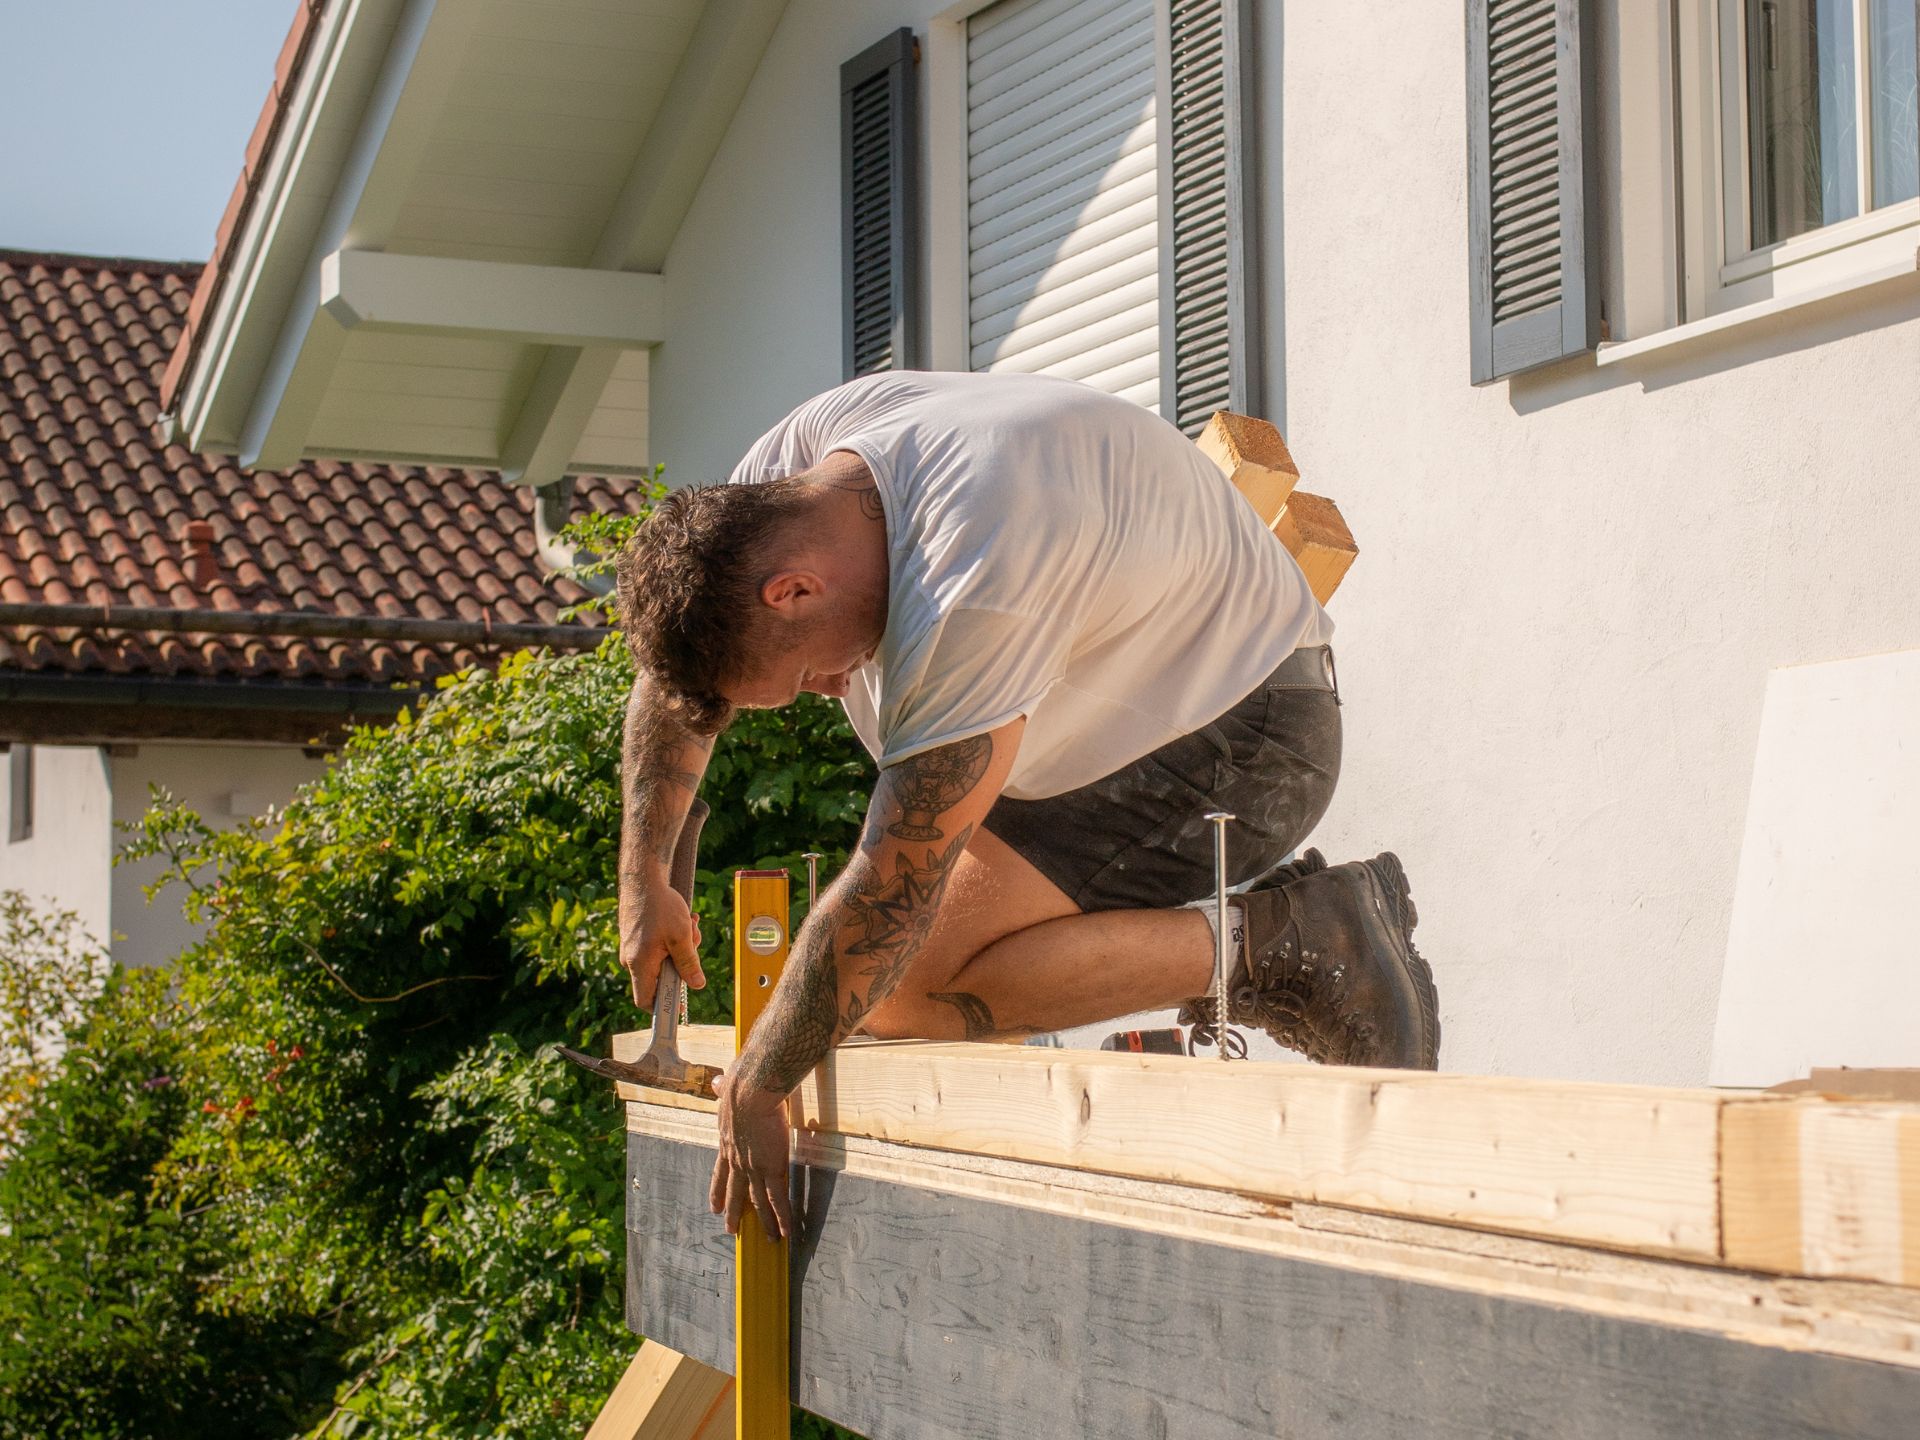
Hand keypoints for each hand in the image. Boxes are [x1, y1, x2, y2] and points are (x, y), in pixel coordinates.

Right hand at [618, 869, 703, 1008]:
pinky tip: (685, 920)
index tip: (681, 1006)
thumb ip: (689, 964)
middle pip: (661, 977)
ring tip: (690, 924)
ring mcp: (634, 948)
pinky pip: (659, 947)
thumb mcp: (681, 936)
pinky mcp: (638, 938)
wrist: (642, 878)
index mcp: (639, 964)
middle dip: (683, 964)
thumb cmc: (660, 906)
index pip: (645, 1000)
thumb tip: (697, 985)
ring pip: (664, 959)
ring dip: (682, 946)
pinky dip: (675, 937)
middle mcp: (632, 960)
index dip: (663, 1007)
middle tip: (694, 943)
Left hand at [709, 1072, 792, 1238]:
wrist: (750, 1092)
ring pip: (758, 1202)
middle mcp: (737, 1160)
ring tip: (768, 1238)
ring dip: (764, 1222)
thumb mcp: (727, 1090)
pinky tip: (787, 1232)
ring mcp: (752, 1167)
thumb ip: (722, 1090)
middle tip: (730, 1229)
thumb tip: (718, 1082)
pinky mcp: (771, 1168)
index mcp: (726, 1143)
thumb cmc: (741, 1085)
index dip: (717, 1191)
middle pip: (735, 1192)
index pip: (720, 1172)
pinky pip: (778, 1199)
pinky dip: (782, 1217)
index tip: (713, 1206)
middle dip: (733, 1212)